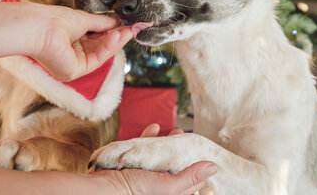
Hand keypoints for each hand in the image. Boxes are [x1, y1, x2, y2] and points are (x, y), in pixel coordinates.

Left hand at [32, 6, 132, 80]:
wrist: (41, 27)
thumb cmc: (55, 20)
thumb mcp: (84, 19)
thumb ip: (102, 23)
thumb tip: (118, 22)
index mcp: (70, 40)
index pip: (94, 38)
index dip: (110, 32)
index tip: (126, 26)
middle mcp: (70, 54)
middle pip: (99, 48)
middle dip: (116, 38)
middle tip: (132, 29)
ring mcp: (72, 64)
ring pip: (99, 54)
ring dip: (114, 42)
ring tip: (127, 31)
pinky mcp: (73, 72)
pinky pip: (95, 60)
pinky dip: (107, 48)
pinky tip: (116, 36)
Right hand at [90, 124, 214, 194]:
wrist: (102, 188)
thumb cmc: (134, 191)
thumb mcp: (167, 186)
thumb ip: (189, 177)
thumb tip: (214, 167)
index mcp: (168, 193)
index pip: (189, 185)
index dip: (199, 171)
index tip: (208, 157)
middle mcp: (157, 184)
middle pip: (175, 168)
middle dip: (183, 154)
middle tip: (192, 141)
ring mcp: (144, 172)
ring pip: (160, 156)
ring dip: (168, 143)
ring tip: (177, 131)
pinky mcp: (131, 163)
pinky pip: (142, 149)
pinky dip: (148, 138)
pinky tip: (154, 128)